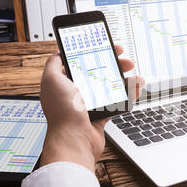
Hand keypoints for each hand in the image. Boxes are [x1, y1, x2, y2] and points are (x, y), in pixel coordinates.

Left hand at [39, 45, 144, 172]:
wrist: (75, 140)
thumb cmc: (63, 112)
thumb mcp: (51, 80)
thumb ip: (53, 63)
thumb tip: (58, 52)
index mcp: (65, 83)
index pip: (82, 62)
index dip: (95, 52)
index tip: (107, 46)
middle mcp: (77, 92)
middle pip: (99, 72)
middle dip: (114, 64)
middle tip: (126, 60)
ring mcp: (90, 104)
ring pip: (111, 86)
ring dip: (125, 79)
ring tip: (136, 76)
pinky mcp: (101, 115)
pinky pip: (117, 101)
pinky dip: (128, 95)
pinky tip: (135, 89)